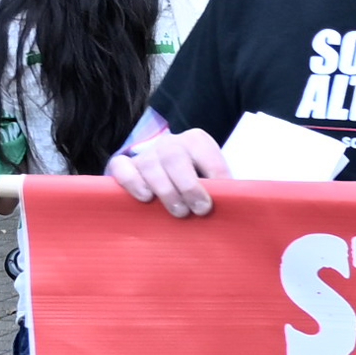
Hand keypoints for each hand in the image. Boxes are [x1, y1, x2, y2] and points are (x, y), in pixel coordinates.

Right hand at [109, 128, 225, 218]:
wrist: (168, 179)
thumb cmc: (197, 186)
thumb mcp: (213, 181)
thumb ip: (222, 188)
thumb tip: (234, 204)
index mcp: (197, 141)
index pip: (207, 153)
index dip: (215, 175)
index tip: (220, 199)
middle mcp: (170, 143)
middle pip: (175, 157)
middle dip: (189, 186)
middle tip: (200, 210)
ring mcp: (145, 153)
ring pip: (150, 165)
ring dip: (166, 190)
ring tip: (179, 212)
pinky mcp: (123, 165)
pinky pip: (121, 167)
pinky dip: (132, 182)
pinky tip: (145, 198)